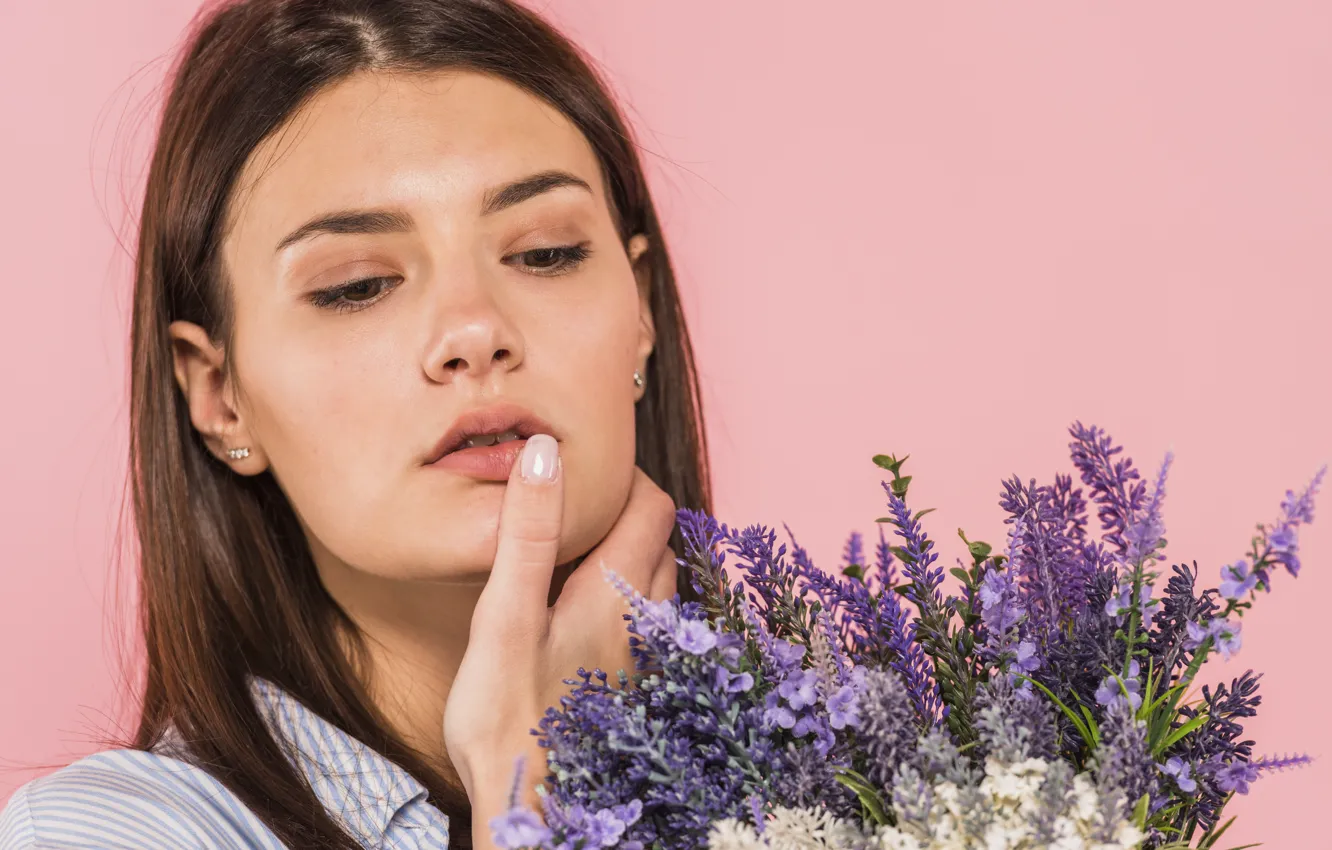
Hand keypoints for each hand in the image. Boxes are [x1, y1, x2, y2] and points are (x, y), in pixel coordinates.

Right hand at [442, 434, 678, 820]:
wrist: (527, 808)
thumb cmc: (508, 717)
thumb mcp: (505, 616)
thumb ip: (527, 533)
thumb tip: (547, 452)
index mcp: (616, 592)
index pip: (652, 505)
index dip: (626, 476)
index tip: (587, 468)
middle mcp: (643, 620)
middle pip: (660, 540)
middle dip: (630, 510)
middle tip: (581, 503)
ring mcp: (642, 656)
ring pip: (658, 583)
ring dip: (632, 554)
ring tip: (581, 550)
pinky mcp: (631, 686)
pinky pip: (645, 621)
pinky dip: (626, 597)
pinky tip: (583, 612)